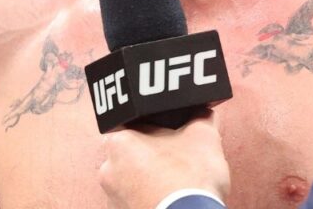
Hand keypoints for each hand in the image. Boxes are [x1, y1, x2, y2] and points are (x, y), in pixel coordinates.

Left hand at [100, 111, 230, 208]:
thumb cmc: (189, 178)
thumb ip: (200, 116)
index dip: (152, 124)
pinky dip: (150, 197)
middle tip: (176, 154)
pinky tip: (171, 197)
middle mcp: (107, 170)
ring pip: (132, 179)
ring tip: (177, 180)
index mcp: (118, 142)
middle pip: (131, 152)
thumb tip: (202, 112)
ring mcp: (113, 198)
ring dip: (149, 177)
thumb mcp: (204, 136)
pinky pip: (136, 200)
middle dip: (151, 152)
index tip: (168, 129)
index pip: (130, 123)